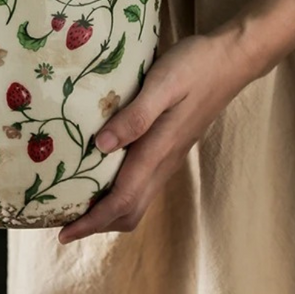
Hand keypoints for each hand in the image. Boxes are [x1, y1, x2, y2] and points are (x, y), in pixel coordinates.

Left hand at [58, 28, 258, 243]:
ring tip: (77, 199)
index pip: (122, 200)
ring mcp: (170, 155)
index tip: (64, 234)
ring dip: (108, 209)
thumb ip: (135, 115)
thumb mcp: (162, 84)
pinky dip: (120, 190)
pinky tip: (102, 170)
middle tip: (63, 222)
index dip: (92, 220)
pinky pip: (143, 181)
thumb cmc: (194, 66)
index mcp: (159, 149)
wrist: (231, 59)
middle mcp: (165, 160)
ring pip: (138, 199)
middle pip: (130, 210)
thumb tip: (101, 145)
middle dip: (97, 223)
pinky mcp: (172, 145)